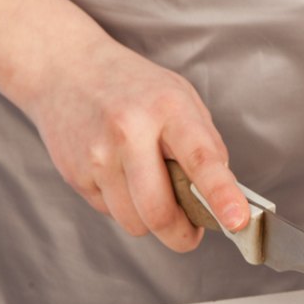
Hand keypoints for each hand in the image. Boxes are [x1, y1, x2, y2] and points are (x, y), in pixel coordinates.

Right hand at [22, 36, 248, 250]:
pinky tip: (119, 175)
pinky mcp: (75, 174)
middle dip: (181, 235)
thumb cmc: (133, 87)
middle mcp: (130, 131)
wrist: (65, 69)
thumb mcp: (180, 98)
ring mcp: (97, 155)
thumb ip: (204, 144)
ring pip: (135, 222)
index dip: (222, 194)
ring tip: (149, 188)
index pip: (201, 158)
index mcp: (168, 108)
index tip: (237, 220)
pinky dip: (123, 206)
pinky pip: (110, 213)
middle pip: (160, 212)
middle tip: (190, 232)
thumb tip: (223, 195)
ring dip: (149, 220)